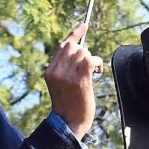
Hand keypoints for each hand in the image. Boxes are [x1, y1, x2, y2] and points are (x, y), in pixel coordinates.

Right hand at [45, 23, 103, 141]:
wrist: (69, 124)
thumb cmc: (69, 105)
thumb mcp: (60, 84)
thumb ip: (65, 68)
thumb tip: (80, 49)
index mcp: (50, 71)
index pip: (63, 46)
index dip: (74, 35)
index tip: (84, 25)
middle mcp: (57, 71)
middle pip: (73, 46)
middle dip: (85, 52)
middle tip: (90, 66)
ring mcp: (68, 76)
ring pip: (83, 52)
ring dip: (92, 59)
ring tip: (94, 72)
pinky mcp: (81, 81)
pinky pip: (91, 60)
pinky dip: (98, 63)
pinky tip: (98, 72)